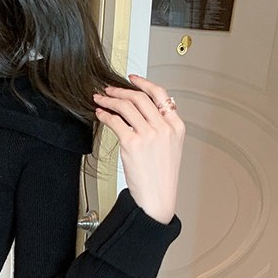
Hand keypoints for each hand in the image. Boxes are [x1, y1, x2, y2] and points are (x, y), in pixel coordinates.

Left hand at [93, 74, 184, 222]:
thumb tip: (146, 113)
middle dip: (121, 90)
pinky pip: (116, 121)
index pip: (160, 95)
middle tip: (109, 89)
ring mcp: (149, 135)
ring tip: (101, 99)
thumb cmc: (160, 178)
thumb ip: (162, 128)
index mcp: (176, 127)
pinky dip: (106, 115)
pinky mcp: (132, 143)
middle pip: (140, 98)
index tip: (132, 79)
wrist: (157, 198)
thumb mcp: (170, 149)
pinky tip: (101, 114)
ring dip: (110, 100)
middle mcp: (164, 128)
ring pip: (127, 106)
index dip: (144, 83)